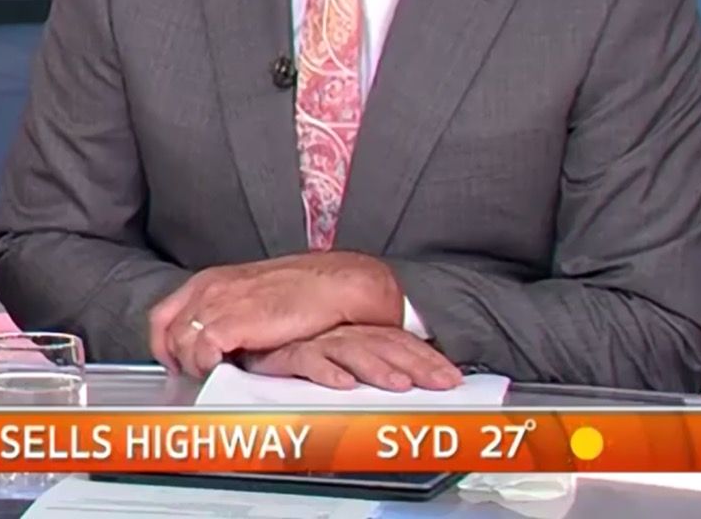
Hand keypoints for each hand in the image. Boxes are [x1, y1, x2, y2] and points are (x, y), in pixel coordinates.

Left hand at [146, 253, 401, 378]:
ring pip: (182, 345)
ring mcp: (218, 305)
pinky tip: (224, 370)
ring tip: (215, 374)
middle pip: (168, 333)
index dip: (162, 343)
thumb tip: (215, 339)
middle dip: (178, 359)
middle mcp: (208, 290)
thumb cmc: (300, 291)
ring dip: (194, 366)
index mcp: (209, 280)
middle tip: (197, 374)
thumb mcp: (250, 294)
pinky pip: (202, 352)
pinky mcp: (233, 323)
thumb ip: (227, 310)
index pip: (162, 315)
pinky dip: (207, 366)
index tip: (173, 362)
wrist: (329, 285)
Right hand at [243, 325, 462, 391]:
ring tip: (399, 384)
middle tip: (442, 383)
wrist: (248, 317)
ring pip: (352, 351)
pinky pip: (309, 359)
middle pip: (384, 345)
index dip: (427, 359)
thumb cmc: (292, 337)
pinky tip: (344, 384)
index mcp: (356, 331)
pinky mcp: (287, 350)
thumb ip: (363, 360)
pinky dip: (327, 371)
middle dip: (417, 365)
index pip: (398, 342)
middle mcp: (340, 333)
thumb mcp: (336, 349)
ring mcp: (315, 340)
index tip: (452, 379)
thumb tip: (404, 378)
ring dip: (377, 368)